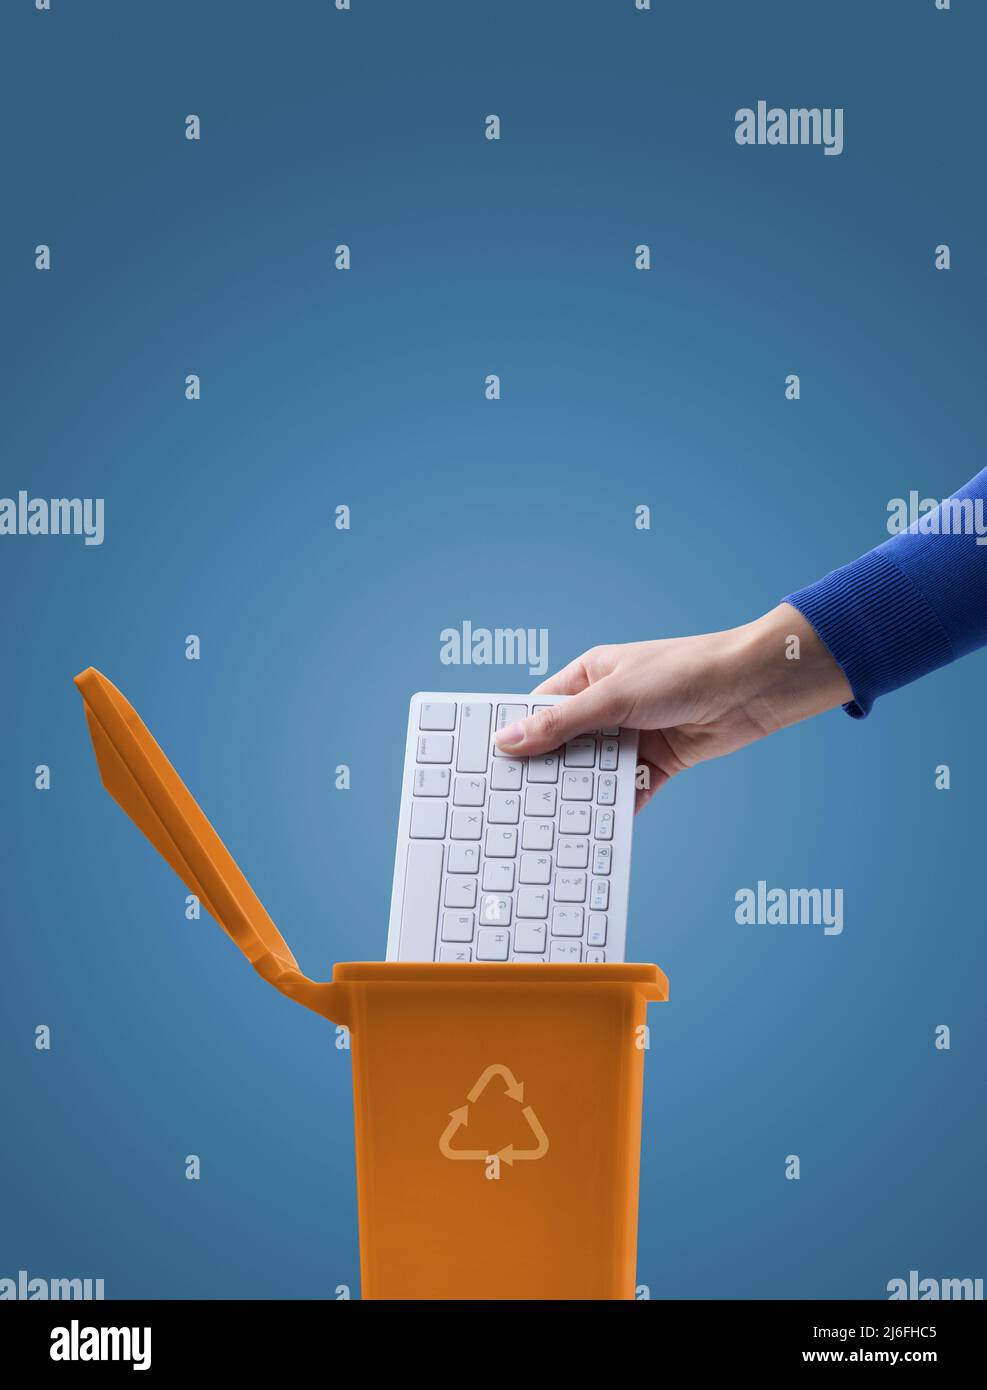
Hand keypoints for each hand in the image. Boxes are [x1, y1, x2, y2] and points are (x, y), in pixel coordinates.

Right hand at [493, 604, 852, 809]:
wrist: (753, 688)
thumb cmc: (684, 672)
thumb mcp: (614, 697)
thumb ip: (561, 724)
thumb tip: (509, 740)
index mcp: (590, 677)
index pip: (540, 710)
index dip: (517, 737)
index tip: (491, 768)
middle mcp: (607, 707)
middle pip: (565, 746)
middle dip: (546, 774)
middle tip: (516, 805)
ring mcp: (633, 736)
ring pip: (595, 772)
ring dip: (580, 793)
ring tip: (551, 823)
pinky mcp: (658, 763)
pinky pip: (628, 791)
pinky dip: (615, 808)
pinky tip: (596, 830)